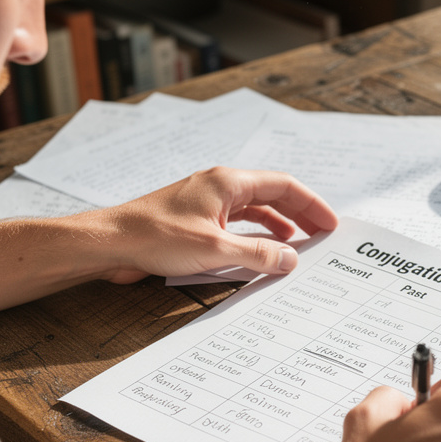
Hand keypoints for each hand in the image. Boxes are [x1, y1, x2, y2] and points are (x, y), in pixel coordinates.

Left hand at [86, 167, 337, 282]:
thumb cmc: (154, 236)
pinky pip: (234, 226)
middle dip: (299, 215)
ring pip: (253, 212)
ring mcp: (205, 204)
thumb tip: (291, 259)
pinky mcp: (193, 223)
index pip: (284, 186)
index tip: (330, 223)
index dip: (311, 204)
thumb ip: (258, 255)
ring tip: (296, 247)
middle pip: (271, 196)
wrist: (109, 243)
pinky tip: (259, 253)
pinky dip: (252, 237)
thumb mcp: (215, 250)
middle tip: (321, 236)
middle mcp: (219, 187)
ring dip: (276, 228)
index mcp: (228, 182)